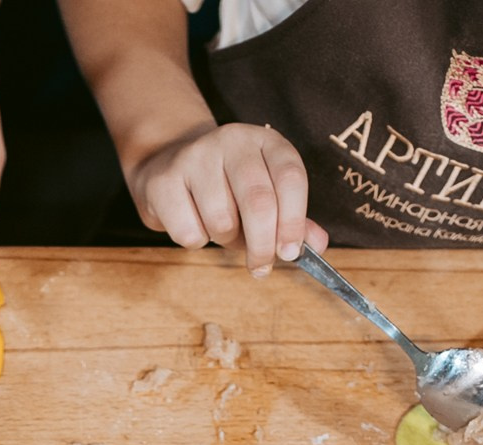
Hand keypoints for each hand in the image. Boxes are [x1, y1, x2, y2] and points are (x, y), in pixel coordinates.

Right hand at [127, 121, 325, 273]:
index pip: (290, 179)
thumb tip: (317, 245)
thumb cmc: (226, 187)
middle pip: (258, 202)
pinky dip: (195, 241)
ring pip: (221, 222)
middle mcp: (233, 141)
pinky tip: (193, 222)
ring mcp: (196, 156)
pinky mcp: (164, 180)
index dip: (294, 222)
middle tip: (261, 266)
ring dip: (224, 240)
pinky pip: (189, 232)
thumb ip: (292, 220)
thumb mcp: (266, 194)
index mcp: (266, 142)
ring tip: (221, 228)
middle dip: (263, 244)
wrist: (168, 163)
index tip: (291, 253)